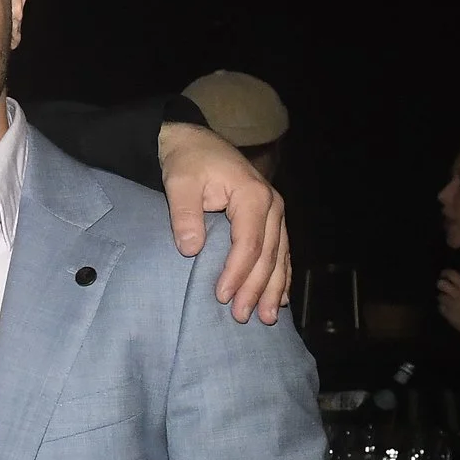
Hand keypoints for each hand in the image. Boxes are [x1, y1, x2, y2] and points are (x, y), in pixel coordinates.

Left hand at [158, 122, 289, 324]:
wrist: (193, 141)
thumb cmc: (187, 162)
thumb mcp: (180, 183)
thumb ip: (185, 215)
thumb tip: (190, 249)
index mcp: (252, 196)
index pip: (248, 243)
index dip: (236, 273)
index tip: (221, 296)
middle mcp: (272, 205)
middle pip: (268, 255)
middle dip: (256, 289)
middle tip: (242, 316)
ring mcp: (274, 211)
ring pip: (279, 256)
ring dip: (273, 288)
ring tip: (267, 317)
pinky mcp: (269, 217)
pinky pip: (280, 250)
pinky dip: (280, 274)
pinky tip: (279, 297)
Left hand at [436, 270, 459, 337]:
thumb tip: (456, 284)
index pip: (453, 275)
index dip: (446, 273)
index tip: (443, 274)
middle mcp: (458, 294)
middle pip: (441, 284)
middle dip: (441, 285)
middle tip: (443, 288)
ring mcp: (451, 305)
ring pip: (440, 297)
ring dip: (443, 299)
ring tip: (449, 302)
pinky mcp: (448, 314)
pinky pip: (441, 308)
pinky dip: (444, 308)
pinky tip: (450, 311)